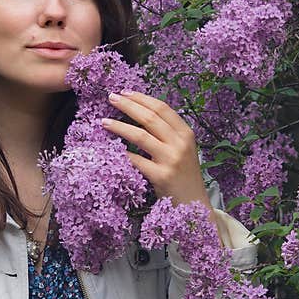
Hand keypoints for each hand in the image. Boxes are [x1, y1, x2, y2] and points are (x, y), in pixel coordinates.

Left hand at [100, 88, 216, 218]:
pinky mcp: (161, 176)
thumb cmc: (184, 176)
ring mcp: (171, 160)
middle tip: (111, 98)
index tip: (125, 92)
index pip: (162, 108)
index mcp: (186, 133)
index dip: (142, 98)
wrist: (194, 205)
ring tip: (104, 122)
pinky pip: (136, 160)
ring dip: (119, 126)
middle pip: (150, 117)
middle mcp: (180, 143)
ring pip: (140, 135)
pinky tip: (110, 150)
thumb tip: (139, 113)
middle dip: (128, 105)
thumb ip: (167, 134)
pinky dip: (121, 153)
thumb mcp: (183, 150)